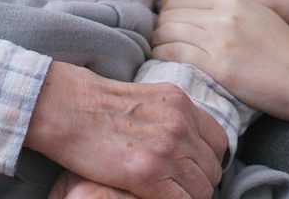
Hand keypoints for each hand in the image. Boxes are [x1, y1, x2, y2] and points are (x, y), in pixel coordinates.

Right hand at [25, 63, 225, 198]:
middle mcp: (181, 123)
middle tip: (179, 189)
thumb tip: (186, 139)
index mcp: (182, 103)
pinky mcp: (147, 173)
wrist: (70, 107)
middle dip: (199, 183)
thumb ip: (172, 116)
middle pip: (212, 168)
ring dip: (188, 197)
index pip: (218, 140)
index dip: (208, 161)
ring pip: (201, 189)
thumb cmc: (100, 104)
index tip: (194, 171)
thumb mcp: (148, 98)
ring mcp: (167, 148)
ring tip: (168, 196)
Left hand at [153, 0, 288, 119]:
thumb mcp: (259, 14)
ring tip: (164, 52)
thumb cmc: (286, 51)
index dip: (171, 9)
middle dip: (163, 24)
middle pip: (172, 10)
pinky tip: (168, 65)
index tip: (172, 24)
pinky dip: (164, 57)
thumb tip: (198, 13)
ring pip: (168, 30)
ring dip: (160, 42)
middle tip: (164, 39)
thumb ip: (229, 8)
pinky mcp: (219, 65)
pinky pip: (174, 53)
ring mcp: (221, 39)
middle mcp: (224, 13)